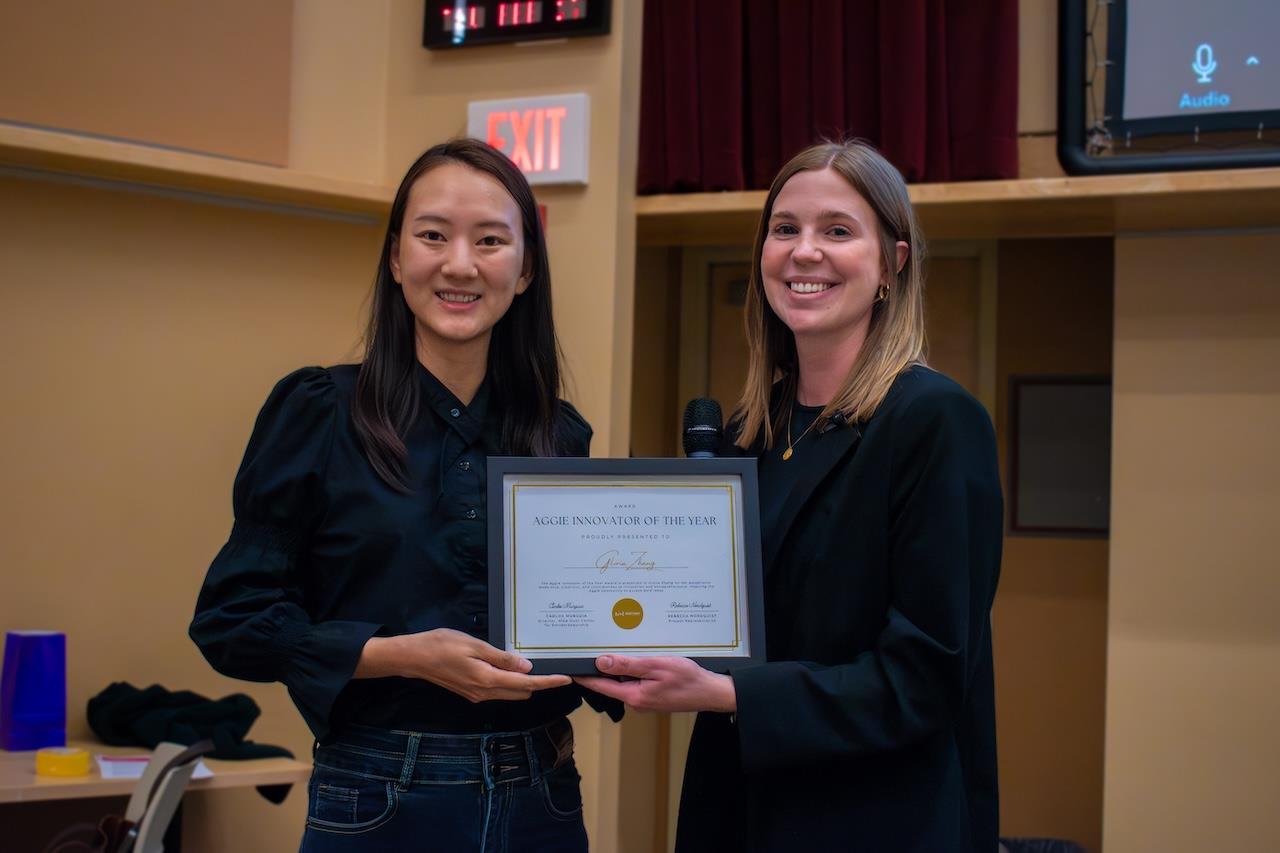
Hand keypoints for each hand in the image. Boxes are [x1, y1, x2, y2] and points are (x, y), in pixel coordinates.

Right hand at [356, 629, 570, 702]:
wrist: (413, 658)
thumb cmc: (442, 646)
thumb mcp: (475, 645)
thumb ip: (502, 658)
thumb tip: (527, 667)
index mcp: (488, 680)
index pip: (527, 684)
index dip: (548, 682)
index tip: (566, 679)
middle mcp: (485, 693)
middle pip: (521, 692)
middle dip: (540, 683)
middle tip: (554, 667)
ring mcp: (477, 695)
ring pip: (510, 692)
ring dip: (525, 683)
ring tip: (537, 665)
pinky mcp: (470, 692)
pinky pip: (498, 690)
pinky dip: (509, 682)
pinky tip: (512, 668)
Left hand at [575, 655, 735, 712]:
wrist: (711, 692)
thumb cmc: (687, 679)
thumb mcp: (656, 666)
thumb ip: (628, 665)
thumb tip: (601, 662)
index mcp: (634, 696)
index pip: (600, 685)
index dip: (584, 676)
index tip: (569, 668)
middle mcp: (636, 702)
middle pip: (610, 684)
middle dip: (601, 668)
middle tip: (588, 650)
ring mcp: (645, 701)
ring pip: (624, 682)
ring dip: (618, 669)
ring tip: (612, 650)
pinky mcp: (652, 697)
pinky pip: (636, 683)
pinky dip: (633, 672)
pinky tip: (636, 659)